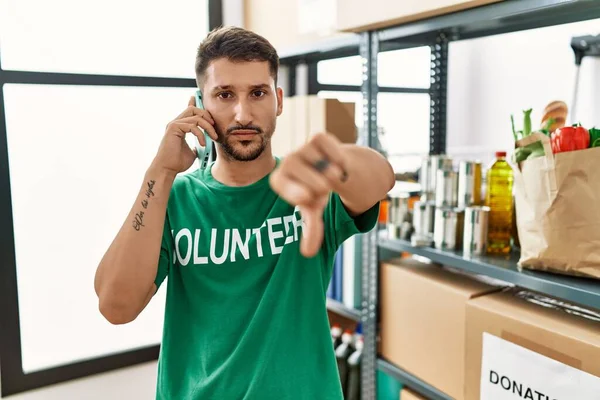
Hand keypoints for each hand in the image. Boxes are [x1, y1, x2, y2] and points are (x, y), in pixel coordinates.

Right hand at [150, 96, 217, 175]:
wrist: (168, 169)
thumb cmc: (177, 163)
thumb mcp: (192, 152)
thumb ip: (197, 144)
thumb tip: (203, 144)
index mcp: (179, 127)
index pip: (187, 111)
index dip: (194, 103)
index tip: (199, 99)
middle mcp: (176, 123)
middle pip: (194, 109)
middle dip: (207, 116)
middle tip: (214, 128)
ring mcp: (174, 125)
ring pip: (196, 116)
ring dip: (208, 127)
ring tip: (213, 137)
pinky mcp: (173, 128)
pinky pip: (192, 125)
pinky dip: (201, 134)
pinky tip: (203, 143)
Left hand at [269, 133, 347, 256]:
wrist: (328, 168)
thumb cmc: (315, 192)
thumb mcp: (312, 210)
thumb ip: (311, 230)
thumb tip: (308, 253)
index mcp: (279, 180)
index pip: (281, 183)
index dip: (293, 190)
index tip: (305, 198)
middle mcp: (288, 161)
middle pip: (312, 182)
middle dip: (322, 189)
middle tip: (321, 188)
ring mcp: (302, 148)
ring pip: (326, 169)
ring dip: (333, 177)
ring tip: (328, 177)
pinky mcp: (318, 137)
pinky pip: (333, 151)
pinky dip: (340, 161)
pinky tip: (337, 164)